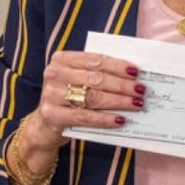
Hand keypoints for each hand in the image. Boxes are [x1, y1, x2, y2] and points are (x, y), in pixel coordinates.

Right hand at [16, 49, 144, 157]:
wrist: (44, 125)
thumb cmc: (68, 97)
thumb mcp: (77, 80)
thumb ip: (96, 73)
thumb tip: (131, 74)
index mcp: (62, 59)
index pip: (95, 60)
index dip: (118, 66)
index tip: (136, 72)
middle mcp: (54, 74)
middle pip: (96, 79)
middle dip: (122, 85)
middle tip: (141, 90)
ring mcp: (51, 94)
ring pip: (93, 97)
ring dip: (119, 101)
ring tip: (136, 103)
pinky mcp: (53, 115)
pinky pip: (86, 117)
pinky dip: (106, 119)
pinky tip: (120, 119)